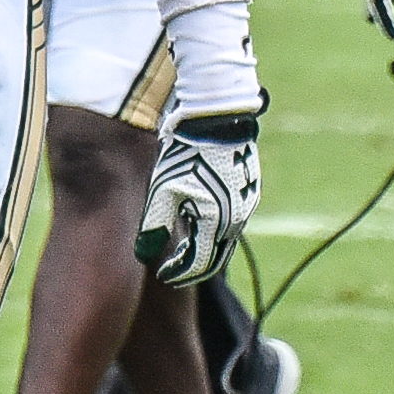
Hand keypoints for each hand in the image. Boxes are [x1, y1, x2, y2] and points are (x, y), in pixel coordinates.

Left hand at [135, 108, 261, 284]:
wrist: (216, 119)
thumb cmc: (185, 154)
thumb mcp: (163, 190)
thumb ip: (154, 225)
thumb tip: (144, 254)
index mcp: (215, 223)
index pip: (198, 264)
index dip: (179, 273)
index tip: (163, 274)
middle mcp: (236, 220)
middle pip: (215, 257)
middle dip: (193, 266)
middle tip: (172, 269)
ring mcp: (246, 206)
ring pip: (224, 240)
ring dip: (204, 248)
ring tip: (182, 247)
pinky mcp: (248, 192)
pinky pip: (231, 222)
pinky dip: (214, 230)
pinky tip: (197, 220)